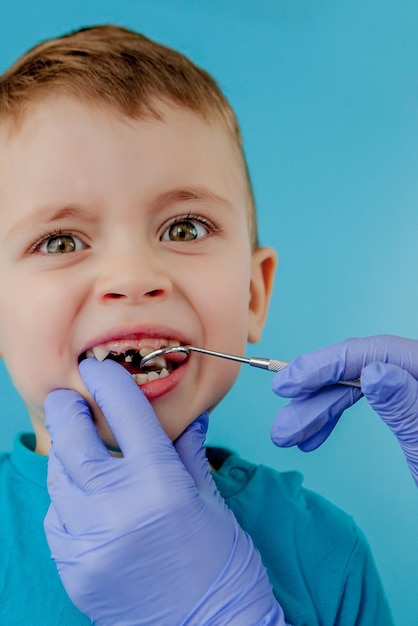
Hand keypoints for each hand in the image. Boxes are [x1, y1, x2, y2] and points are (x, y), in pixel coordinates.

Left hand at [44, 358, 285, 624]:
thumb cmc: (223, 567)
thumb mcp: (210, 501)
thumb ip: (188, 452)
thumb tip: (188, 416)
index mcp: (162, 485)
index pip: (126, 413)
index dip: (109, 382)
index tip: (99, 368)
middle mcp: (119, 509)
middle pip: (74, 439)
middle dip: (68, 408)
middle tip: (71, 396)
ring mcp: (91, 542)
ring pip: (59, 478)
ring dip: (66, 454)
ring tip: (79, 446)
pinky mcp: (75, 570)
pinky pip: (59, 518)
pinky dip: (67, 498)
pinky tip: (84, 495)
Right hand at [271, 336, 417, 484]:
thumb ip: (405, 403)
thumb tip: (373, 370)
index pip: (372, 352)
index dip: (325, 364)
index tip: (288, 383)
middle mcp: (416, 373)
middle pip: (357, 372)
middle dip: (315, 400)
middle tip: (282, 427)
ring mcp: (411, 390)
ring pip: (355, 390)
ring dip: (318, 413)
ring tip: (288, 437)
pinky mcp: (405, 407)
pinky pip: (364, 404)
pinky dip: (337, 420)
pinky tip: (316, 437)